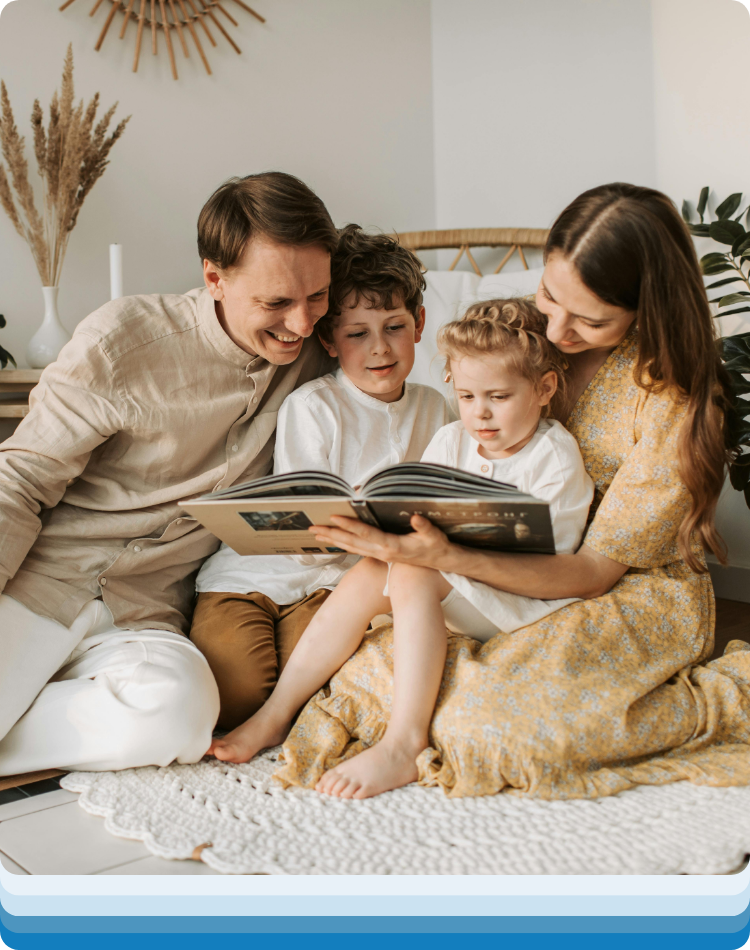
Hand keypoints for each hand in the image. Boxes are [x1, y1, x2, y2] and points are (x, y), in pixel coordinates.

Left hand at [310, 514, 451, 567]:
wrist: (440, 563)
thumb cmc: (436, 547)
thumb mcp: (434, 536)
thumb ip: (424, 527)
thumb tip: (415, 517)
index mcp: (392, 546)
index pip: (366, 534)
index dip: (350, 525)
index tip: (334, 517)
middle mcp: (382, 552)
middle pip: (352, 542)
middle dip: (332, 534)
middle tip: (313, 527)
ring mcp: (379, 555)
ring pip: (351, 547)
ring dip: (333, 539)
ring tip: (316, 533)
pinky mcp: (380, 555)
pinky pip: (357, 549)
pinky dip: (343, 543)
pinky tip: (334, 539)